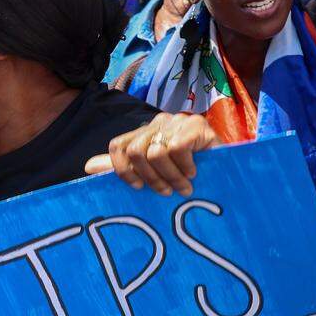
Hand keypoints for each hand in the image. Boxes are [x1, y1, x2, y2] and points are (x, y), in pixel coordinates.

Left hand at [84, 112, 219, 196]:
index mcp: (144, 133)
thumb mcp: (155, 173)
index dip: (122, 171)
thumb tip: (87, 167)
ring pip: (155, 152)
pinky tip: (194, 174)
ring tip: (183, 188)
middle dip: (150, 179)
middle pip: (135, 151)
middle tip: (166, 192)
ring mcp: (177, 122)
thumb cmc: (190, 173)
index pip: (117, 146)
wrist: (228, 169)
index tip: (139, 188)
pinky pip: (177, 148)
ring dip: (170, 177)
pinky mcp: (196, 125)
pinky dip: (185, 167)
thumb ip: (124, 167)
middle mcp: (158, 124)